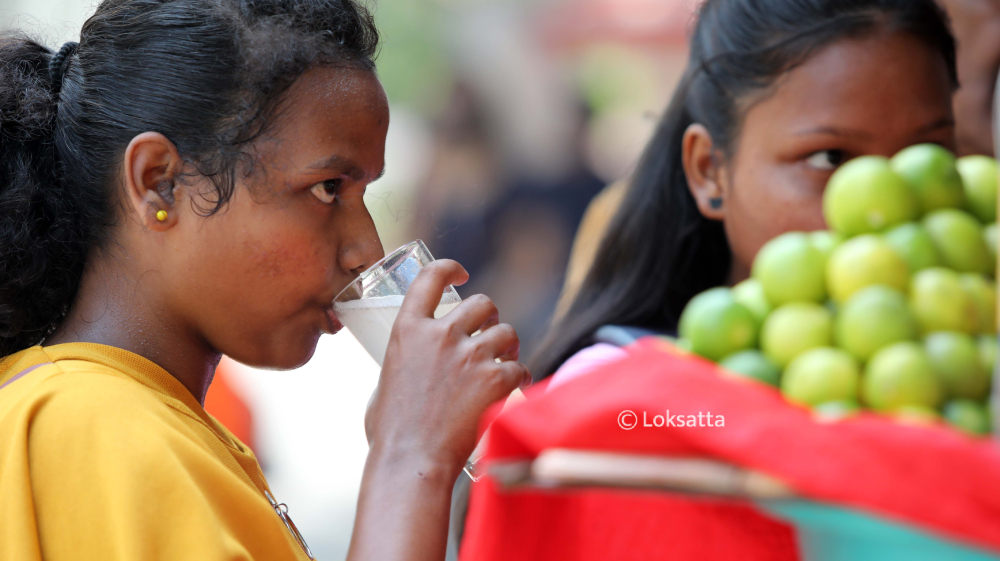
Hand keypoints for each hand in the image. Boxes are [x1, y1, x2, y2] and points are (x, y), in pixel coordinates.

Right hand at [364, 259, 529, 479]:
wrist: (411, 461)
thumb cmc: (391, 433)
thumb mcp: (382, 383)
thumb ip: (402, 365)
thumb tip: (410, 368)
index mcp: (408, 330)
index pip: (430, 277)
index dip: (450, 269)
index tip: (462, 274)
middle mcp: (440, 335)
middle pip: (481, 303)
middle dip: (490, 316)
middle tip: (491, 333)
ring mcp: (469, 356)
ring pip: (506, 331)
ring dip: (509, 345)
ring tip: (506, 361)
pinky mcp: (494, 379)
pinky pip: (519, 367)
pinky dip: (520, 377)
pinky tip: (514, 388)